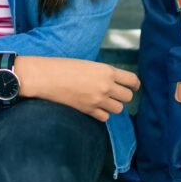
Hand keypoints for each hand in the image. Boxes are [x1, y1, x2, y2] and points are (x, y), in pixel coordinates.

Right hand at [20, 57, 139, 122]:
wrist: (46, 77)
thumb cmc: (63, 66)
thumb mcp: (88, 64)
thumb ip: (103, 73)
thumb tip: (113, 81)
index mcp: (106, 71)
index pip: (132, 80)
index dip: (135, 84)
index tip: (133, 86)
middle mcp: (106, 86)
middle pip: (128, 97)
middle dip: (123, 96)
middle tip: (114, 94)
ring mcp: (98, 100)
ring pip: (118, 109)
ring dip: (113, 106)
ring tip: (103, 100)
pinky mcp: (89, 110)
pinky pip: (105, 117)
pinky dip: (101, 114)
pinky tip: (94, 107)